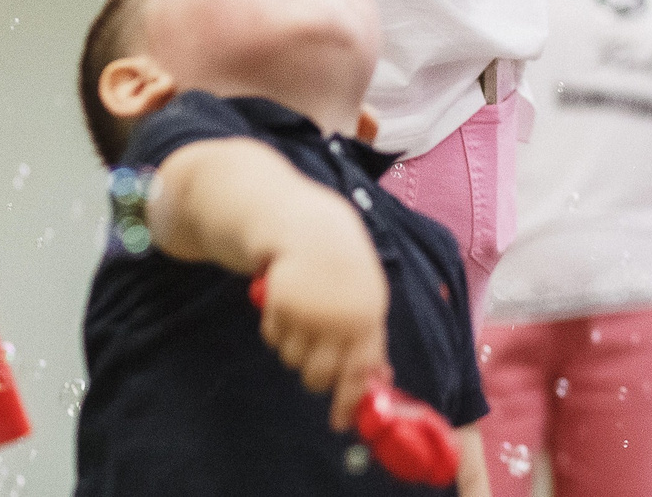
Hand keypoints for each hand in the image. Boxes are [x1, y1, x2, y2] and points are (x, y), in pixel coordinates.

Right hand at [256, 213, 389, 430]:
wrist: (311, 229)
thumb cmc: (344, 270)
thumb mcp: (366, 299)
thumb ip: (368, 339)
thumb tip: (379, 381)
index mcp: (368, 318)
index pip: (360, 373)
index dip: (348, 402)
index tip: (338, 421)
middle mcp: (340, 318)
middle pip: (319, 377)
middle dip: (314, 375)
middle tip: (312, 355)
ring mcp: (310, 311)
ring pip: (292, 359)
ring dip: (293, 346)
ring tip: (302, 315)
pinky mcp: (281, 303)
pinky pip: (272, 338)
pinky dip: (275, 327)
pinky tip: (286, 303)